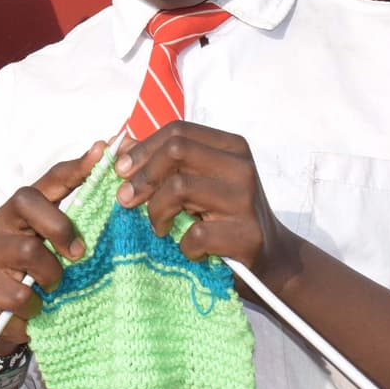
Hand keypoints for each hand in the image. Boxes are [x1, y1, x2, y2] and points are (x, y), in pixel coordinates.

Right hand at [0, 141, 111, 352]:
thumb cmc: (37, 278)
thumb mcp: (58, 251)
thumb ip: (80, 227)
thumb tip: (121, 198)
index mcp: (24, 210)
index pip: (51, 179)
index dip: (77, 166)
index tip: (102, 151)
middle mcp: (3, 222)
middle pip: (27, 201)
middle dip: (59, 226)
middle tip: (77, 254)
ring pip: (26, 249)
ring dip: (50, 274)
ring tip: (54, 288)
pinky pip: (16, 291)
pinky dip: (33, 304)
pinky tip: (34, 308)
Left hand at [112, 122, 299, 280]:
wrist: (271, 257)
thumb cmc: (224, 216)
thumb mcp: (198, 181)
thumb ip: (164, 162)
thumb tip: (119, 145)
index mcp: (231, 147)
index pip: (178, 131)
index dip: (143, 149)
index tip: (121, 171)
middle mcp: (241, 167)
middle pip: (176, 152)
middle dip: (143, 177)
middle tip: (126, 200)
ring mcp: (245, 200)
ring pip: (180, 188)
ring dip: (156, 211)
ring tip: (159, 227)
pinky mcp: (246, 234)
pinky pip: (196, 233)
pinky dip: (183, 245)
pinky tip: (189, 249)